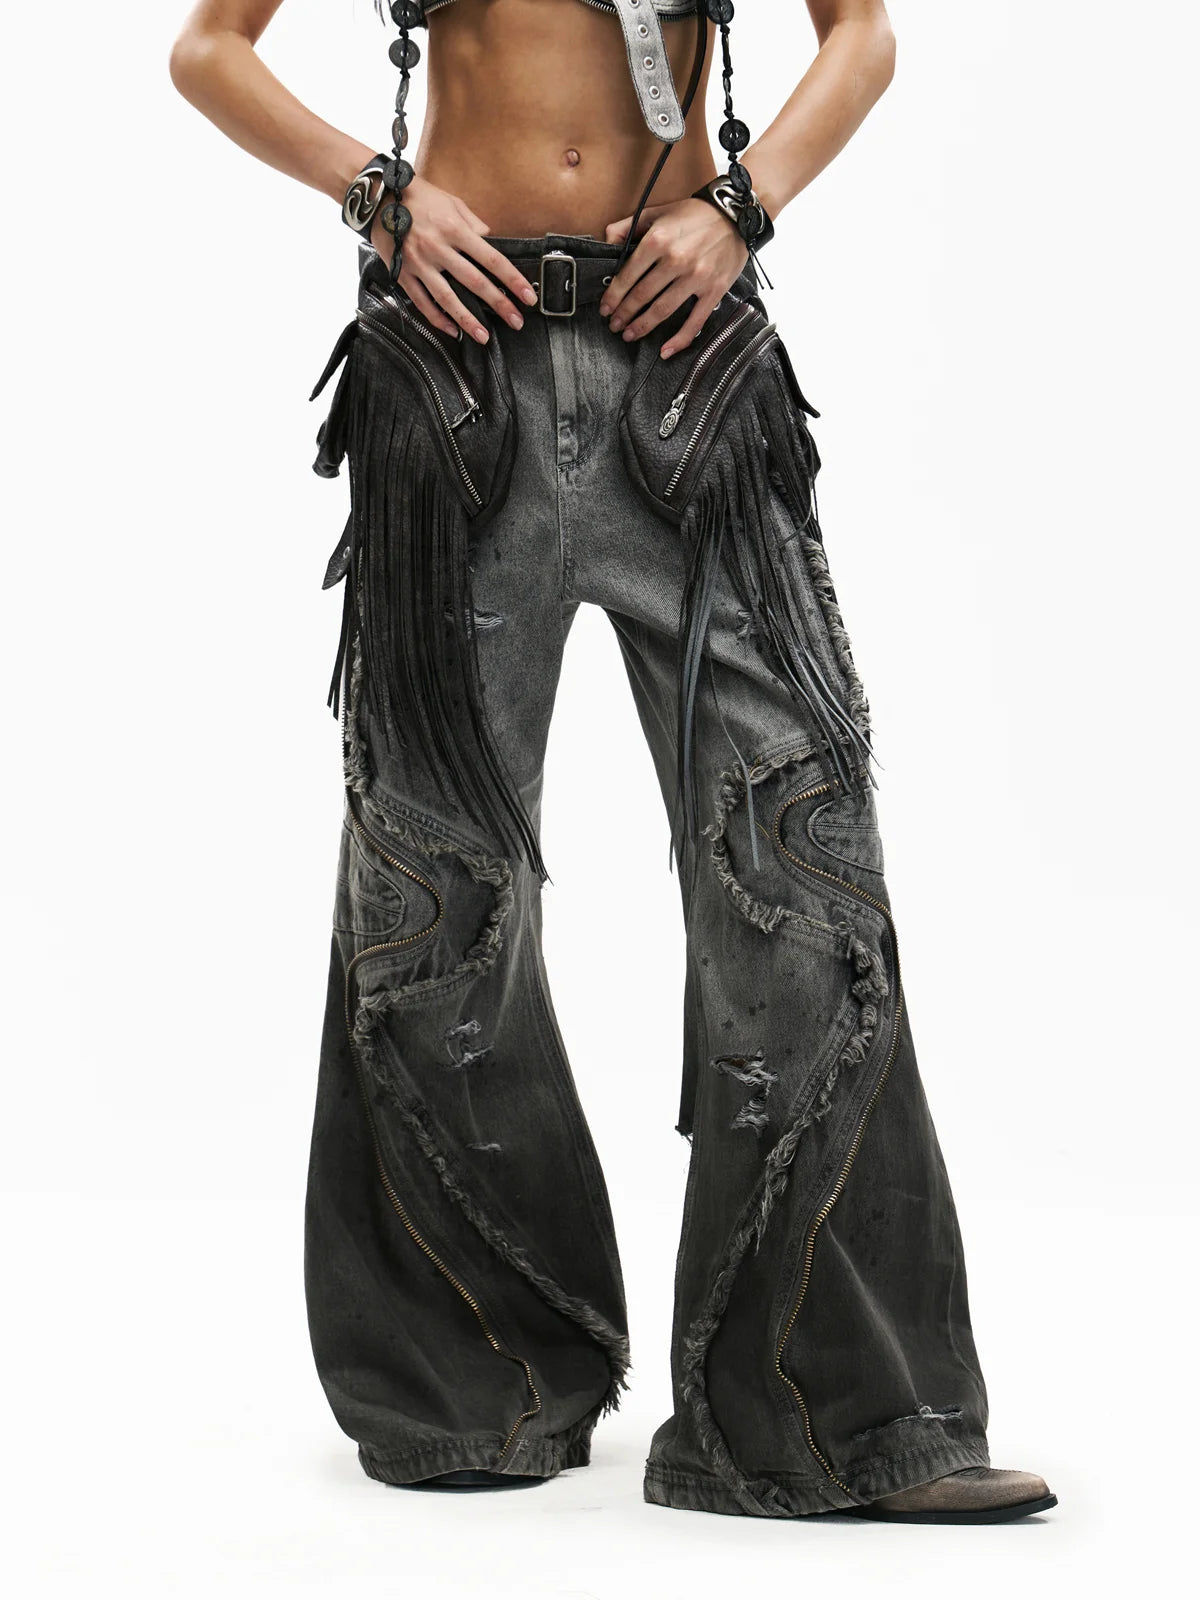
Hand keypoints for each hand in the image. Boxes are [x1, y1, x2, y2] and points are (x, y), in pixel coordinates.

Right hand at [368, 175, 539, 342]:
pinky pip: (422, 302)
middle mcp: (438, 248)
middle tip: (515, 322)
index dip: (512, 280)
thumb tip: (491, 241)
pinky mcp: (403, 273)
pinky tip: (451, 330)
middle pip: (474, 282)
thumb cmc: (418, 197)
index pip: (491, 259)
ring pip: (448, 298)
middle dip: (498, 304)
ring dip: (468, 320)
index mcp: (454, 229)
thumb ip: (473, 223)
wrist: (377, 197)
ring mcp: (419, 263)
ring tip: (483, 336)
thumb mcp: (451, 201)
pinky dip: (437, 319)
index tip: (527, 296)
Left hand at [600, 197, 749, 357]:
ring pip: (662, 310)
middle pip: (642, 296)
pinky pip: (695, 321)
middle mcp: (675, 260)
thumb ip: (627, 225)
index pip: (628, 276)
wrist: (736, 215)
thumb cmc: (695, 214)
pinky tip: (665, 351)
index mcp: (658, 240)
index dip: (613, 296)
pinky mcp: (713, 290)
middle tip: (614, 326)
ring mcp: (696, 277)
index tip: (605, 309)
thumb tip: (606, 242)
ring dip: (642, 327)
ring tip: (630, 335)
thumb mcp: (657, 212)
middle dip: (624, 314)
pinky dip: (679, 340)